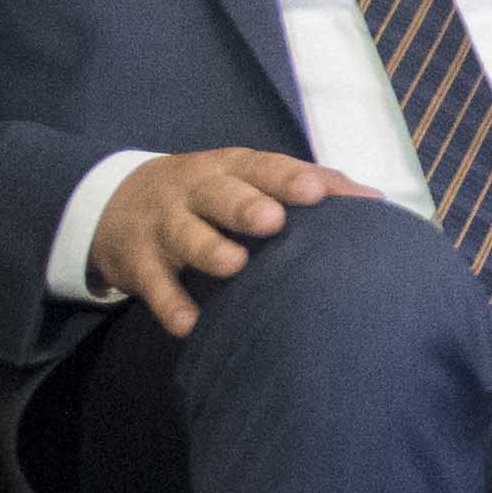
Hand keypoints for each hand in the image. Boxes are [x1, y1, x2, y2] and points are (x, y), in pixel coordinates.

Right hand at [91, 149, 377, 335]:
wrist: (117, 203)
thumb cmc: (210, 193)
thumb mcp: (248, 178)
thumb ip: (308, 184)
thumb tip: (375, 200)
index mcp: (232, 168)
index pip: (262, 168)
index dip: (287, 178)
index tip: (315, 192)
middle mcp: (195, 190)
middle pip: (219, 194)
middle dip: (244, 206)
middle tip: (271, 221)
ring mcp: (164, 225)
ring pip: (185, 234)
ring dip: (208, 249)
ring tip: (233, 264)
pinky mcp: (140, 262)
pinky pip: (155, 285)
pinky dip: (171, 304)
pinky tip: (189, 324)